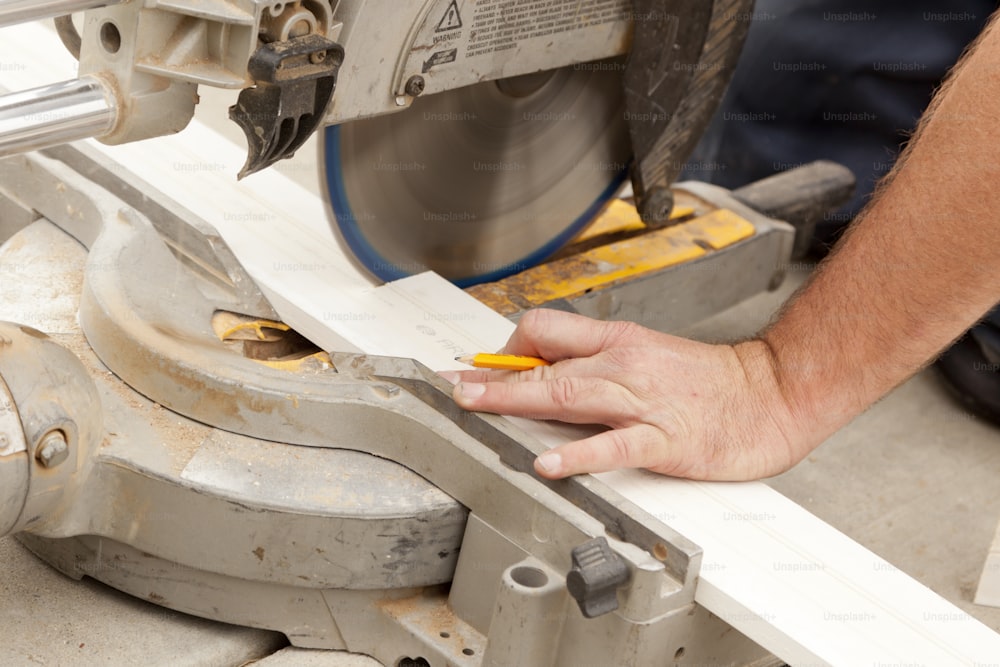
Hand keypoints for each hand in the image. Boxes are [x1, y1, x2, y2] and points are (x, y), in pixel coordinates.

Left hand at [442, 309, 810, 480]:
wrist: (771, 394)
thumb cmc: (708, 381)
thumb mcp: (646, 356)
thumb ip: (598, 363)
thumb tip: (547, 372)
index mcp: (617, 341)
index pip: (546, 330)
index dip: (507, 350)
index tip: (480, 370)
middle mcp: (623, 363)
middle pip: (545, 362)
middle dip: (493, 377)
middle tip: (455, 388)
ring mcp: (642, 400)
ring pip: (567, 393)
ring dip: (515, 401)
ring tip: (475, 409)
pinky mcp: (664, 438)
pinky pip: (613, 445)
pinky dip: (578, 455)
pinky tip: (550, 465)